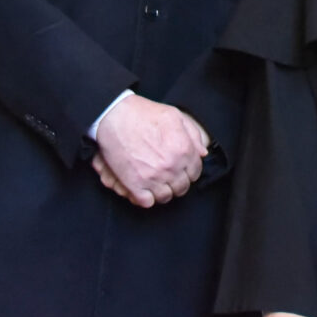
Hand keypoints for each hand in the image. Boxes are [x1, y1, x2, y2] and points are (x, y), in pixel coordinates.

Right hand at [91, 96, 209, 207]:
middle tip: (169, 177)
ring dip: (163, 192)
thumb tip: (202, 152)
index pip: (195, 172)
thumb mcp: (175, 116)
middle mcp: (171, 166)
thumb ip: (193, 134)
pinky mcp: (134, 184)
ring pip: (165, 197)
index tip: (182, 170)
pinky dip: (147, 198)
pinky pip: (147, 202)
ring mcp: (152, 177)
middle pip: (182, 187)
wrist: (114, 117)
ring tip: (157, 184)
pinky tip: (145, 189)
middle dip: (178, 183)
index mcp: (183, 149)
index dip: (189, 171)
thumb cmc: (142, 114)